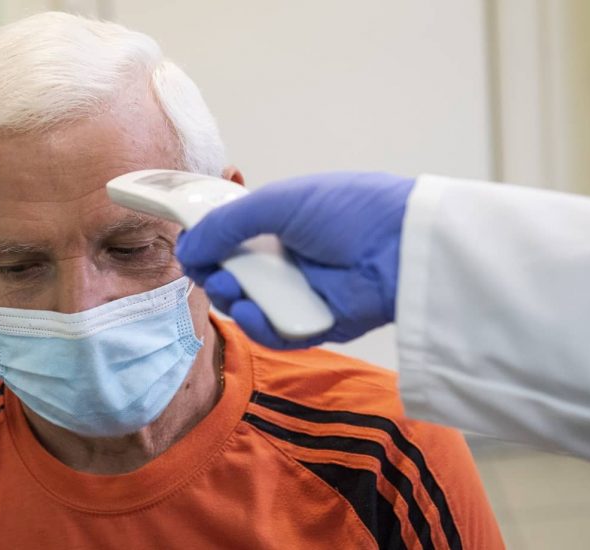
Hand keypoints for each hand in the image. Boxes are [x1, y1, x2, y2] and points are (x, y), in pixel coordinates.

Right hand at [176, 172, 414, 348]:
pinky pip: (276, 333)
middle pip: (235, 275)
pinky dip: (259, 326)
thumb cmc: (348, 211)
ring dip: (233, 298)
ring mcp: (302, 293)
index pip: (234, 239)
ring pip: (250, 306)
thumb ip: (227, 223)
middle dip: (216, 274)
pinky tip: (252, 311)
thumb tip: (188, 246)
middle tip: (209, 271)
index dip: (210, 245)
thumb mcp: (278, 203)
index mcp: (283, 223)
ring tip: (234, 287)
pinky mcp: (316, 325)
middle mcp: (290, 258)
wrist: (402, 246)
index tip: (192, 249)